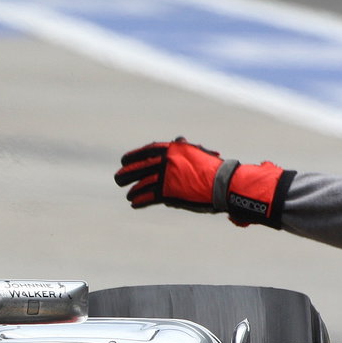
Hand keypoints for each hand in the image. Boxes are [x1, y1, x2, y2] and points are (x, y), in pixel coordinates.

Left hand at [115, 138, 291, 227]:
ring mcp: (165, 177)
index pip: (145, 151)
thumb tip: (177, 139)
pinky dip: (139, 201)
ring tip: (129, 195)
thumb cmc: (211, 168)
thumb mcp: (196, 153)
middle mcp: (165, 162)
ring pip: (140, 185)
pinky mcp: (166, 193)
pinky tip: (134, 203)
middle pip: (137, 168)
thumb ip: (183, 148)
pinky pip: (146, 198)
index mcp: (171, 150)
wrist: (223, 184)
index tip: (123, 160)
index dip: (132, 157)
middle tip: (118, 179)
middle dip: (125, 174)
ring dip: (133, 191)